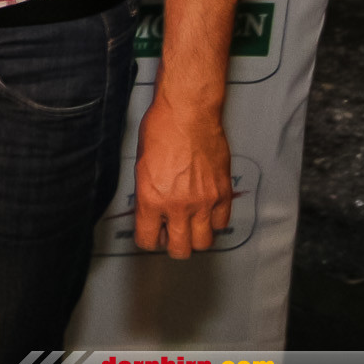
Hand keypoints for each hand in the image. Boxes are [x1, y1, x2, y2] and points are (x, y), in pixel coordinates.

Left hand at [132, 92, 233, 257]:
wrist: (188, 114)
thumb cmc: (160, 131)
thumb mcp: (141, 165)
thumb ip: (146, 194)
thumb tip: (150, 212)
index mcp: (151, 199)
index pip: (148, 240)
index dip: (147, 239)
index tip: (149, 234)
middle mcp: (178, 206)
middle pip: (180, 249)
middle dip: (172, 244)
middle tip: (170, 232)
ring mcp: (204, 202)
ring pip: (204, 242)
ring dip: (195, 237)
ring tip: (189, 223)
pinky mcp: (223, 194)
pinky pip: (221, 223)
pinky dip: (213, 221)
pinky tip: (205, 210)